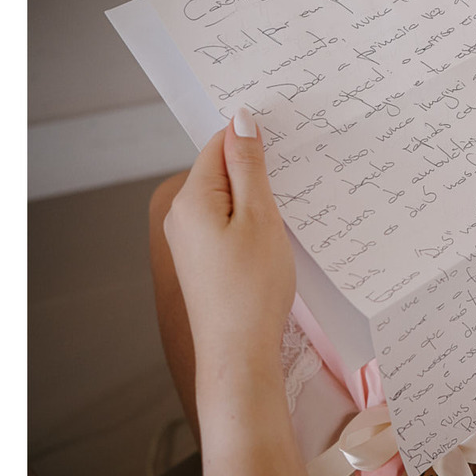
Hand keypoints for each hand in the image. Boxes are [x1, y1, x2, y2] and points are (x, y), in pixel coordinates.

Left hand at [162, 108, 294, 375]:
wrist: (238, 354)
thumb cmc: (252, 290)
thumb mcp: (260, 218)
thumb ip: (250, 167)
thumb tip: (241, 121)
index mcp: (191, 199)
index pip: (219, 146)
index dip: (251, 140)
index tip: (286, 144)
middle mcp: (181, 217)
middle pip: (221, 174)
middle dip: (256, 173)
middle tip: (294, 183)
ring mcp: (188, 243)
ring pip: (226, 203)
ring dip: (256, 203)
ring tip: (287, 218)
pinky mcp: (200, 264)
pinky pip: (226, 229)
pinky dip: (249, 227)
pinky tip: (271, 244)